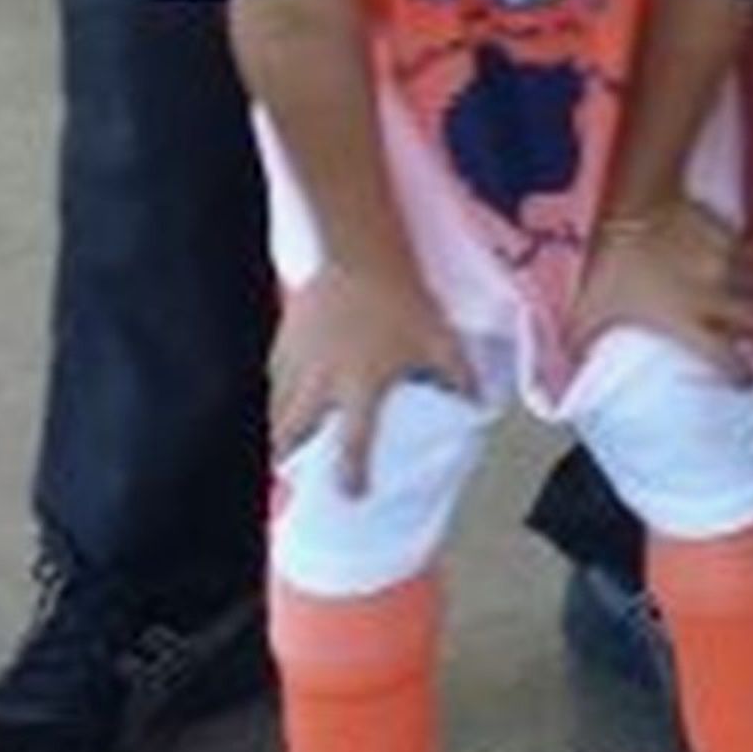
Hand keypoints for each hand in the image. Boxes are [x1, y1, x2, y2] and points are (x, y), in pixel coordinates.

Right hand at [273, 263, 477, 488]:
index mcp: (361, 387)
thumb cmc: (402, 299)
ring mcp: (298, 363)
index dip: (352, 474)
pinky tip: (279, 399)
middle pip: (291, 435)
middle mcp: (322, 383)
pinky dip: (275, 395)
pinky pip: (272, 380)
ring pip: (276, 410)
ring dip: (279, 431)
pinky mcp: (283, 343)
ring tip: (281, 446)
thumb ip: (460, 376)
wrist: (359, 254)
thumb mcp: (440, 339)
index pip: (354, 443)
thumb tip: (480, 404)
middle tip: (291, 474)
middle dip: (287, 459)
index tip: (352, 496)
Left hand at [568, 197, 752, 377]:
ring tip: (741, 298)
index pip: (727, 358)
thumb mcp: (590, 303)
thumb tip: (570, 360)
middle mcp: (715, 296)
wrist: (636, 203)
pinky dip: (748, 266)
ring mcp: (728, 265)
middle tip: (744, 331)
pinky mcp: (733, 237)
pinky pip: (752, 257)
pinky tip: (734, 267)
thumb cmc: (614, 257)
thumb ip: (581, 338)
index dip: (740, 373)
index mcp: (685, 320)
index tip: (743, 378)